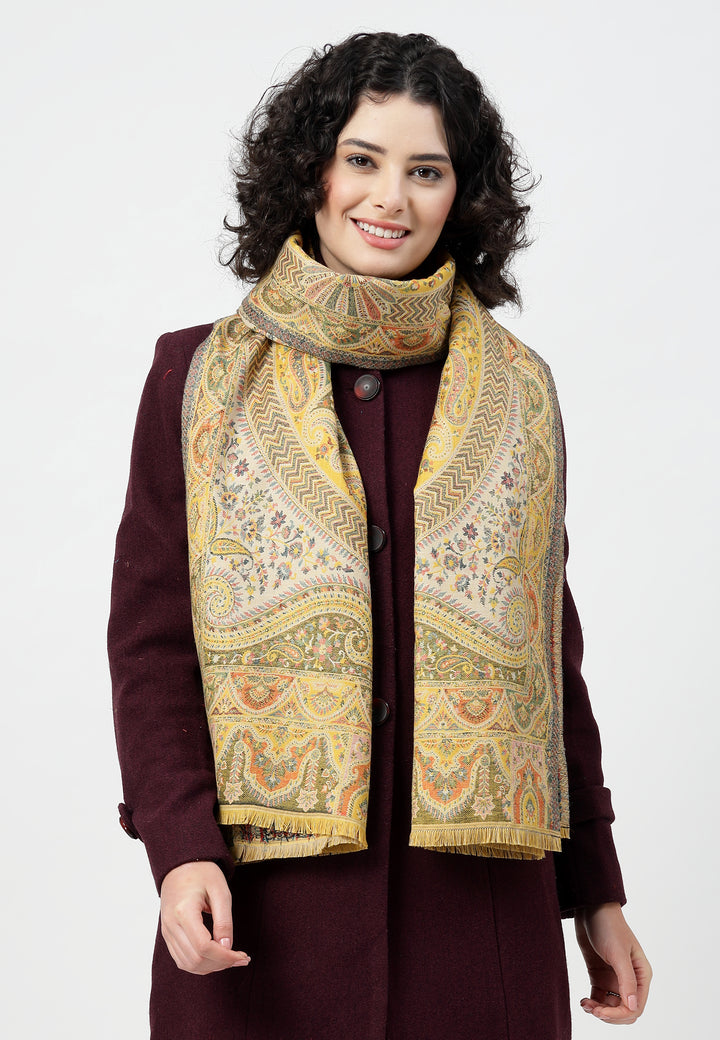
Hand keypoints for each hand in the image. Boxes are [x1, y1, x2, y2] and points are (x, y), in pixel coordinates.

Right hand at [160, 861, 250, 973]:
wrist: (180, 865)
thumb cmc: (202, 873)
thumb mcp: (220, 890)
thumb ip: (224, 920)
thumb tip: (228, 947)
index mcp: (183, 912)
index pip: (204, 947)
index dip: (225, 956)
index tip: (243, 956)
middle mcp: (171, 925)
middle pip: (195, 960)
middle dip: (221, 964)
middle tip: (241, 959)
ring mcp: (167, 931)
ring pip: (187, 964)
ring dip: (211, 967)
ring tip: (230, 959)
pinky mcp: (168, 934)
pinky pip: (181, 959)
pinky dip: (199, 964)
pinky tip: (215, 957)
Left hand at [574, 902, 650, 1023]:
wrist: (590, 908)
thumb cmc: (608, 926)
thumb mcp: (618, 952)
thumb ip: (626, 980)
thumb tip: (632, 1007)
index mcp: (641, 975)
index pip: (635, 1007)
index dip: (619, 1014)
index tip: (601, 1011)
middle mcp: (630, 979)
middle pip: (624, 1011)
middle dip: (610, 1015)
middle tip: (593, 1010)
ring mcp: (614, 978)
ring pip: (611, 1007)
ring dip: (599, 1011)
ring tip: (586, 1005)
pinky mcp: (600, 975)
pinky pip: (599, 998)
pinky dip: (592, 1004)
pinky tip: (583, 1001)